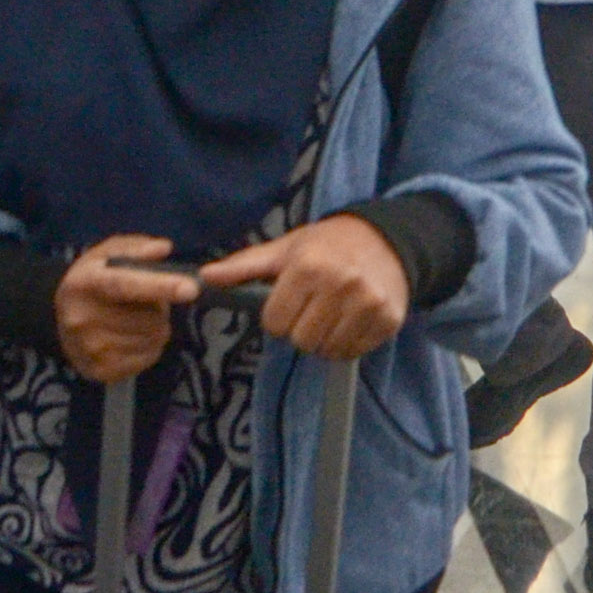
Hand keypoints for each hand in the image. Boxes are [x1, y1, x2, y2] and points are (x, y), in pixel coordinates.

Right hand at [57, 236, 200, 383]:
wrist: (59, 320)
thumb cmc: (91, 281)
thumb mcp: (105, 255)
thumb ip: (136, 248)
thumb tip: (162, 248)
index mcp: (85, 283)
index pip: (126, 285)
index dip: (160, 286)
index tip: (191, 288)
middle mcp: (83, 318)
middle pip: (150, 317)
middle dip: (158, 308)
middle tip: (142, 303)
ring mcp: (90, 348)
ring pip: (153, 338)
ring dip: (156, 327)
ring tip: (135, 319)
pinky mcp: (101, 371)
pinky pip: (149, 357)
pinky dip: (150, 346)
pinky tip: (132, 337)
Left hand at [200, 216, 408, 361]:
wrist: (385, 239)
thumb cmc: (325, 245)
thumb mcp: (283, 250)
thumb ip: (243, 267)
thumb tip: (204, 278)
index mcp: (308, 266)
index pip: (275, 323)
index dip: (276, 316)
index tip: (289, 302)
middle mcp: (340, 284)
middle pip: (301, 341)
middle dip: (300, 329)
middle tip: (312, 308)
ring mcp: (368, 303)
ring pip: (328, 350)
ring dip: (323, 339)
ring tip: (331, 313)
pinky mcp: (388, 319)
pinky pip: (354, 352)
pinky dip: (347, 343)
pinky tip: (350, 319)